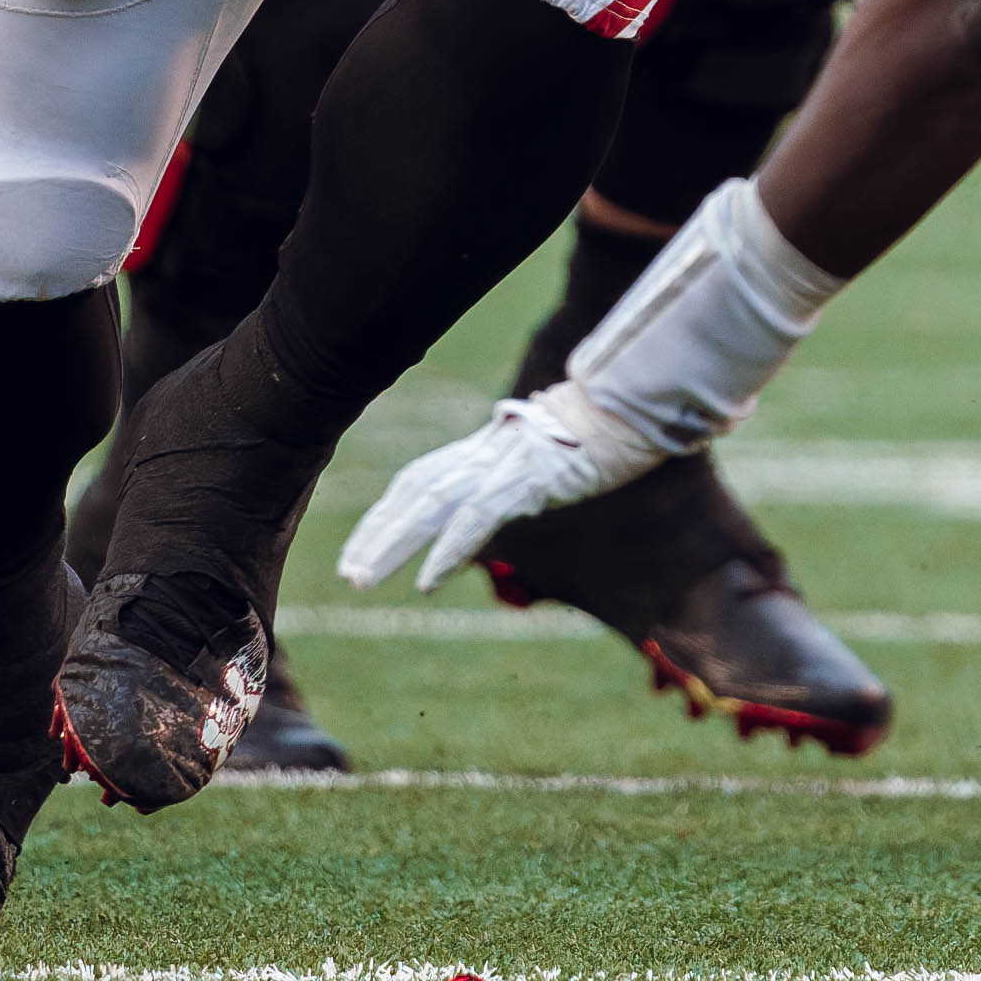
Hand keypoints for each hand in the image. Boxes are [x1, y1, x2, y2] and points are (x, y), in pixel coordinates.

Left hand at [341, 379, 703, 591]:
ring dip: (393, 544)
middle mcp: (484, 452)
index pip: (420, 479)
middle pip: (414, 490)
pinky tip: (427, 580)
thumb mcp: (548, 455)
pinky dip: (449, 549)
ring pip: (431, 504)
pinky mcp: (527, 476)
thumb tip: (505, 494)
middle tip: (348, 575)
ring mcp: (503, 462)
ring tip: (363, 579)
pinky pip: (478, 516)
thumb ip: (518, 474)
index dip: (386, 513)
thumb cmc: (600, 429)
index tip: (360, 549)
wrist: (633, 400)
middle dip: (377, 533)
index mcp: (485, 448)